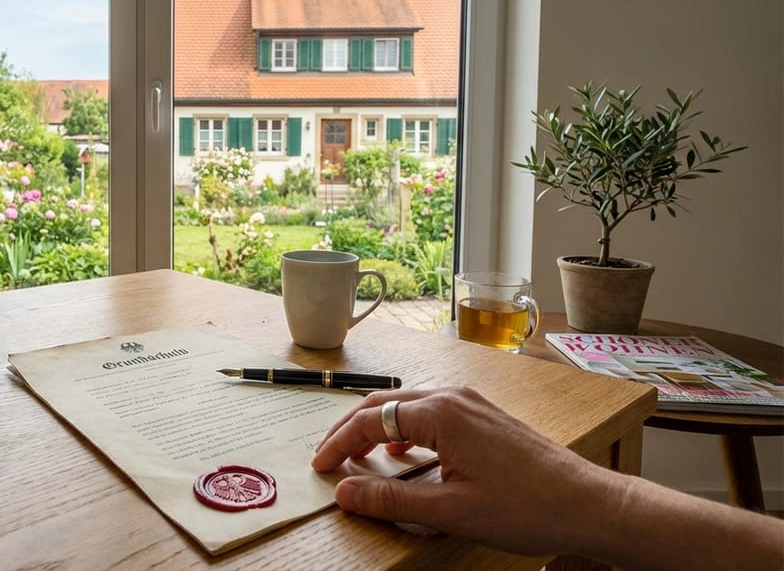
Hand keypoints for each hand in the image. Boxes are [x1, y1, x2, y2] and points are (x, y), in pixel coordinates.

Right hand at [310, 386, 618, 556]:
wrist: (589, 505)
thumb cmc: (527, 507)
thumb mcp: (450, 511)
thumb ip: (391, 499)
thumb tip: (345, 491)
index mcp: (441, 413)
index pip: (370, 419)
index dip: (338, 443)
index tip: (320, 466)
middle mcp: (453, 398)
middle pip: (384, 404)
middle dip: (350, 429)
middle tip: (328, 457)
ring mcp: (472, 405)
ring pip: (407, 406)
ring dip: (377, 428)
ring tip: (359, 456)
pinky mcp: (485, 418)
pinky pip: (431, 413)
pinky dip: (405, 430)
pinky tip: (405, 453)